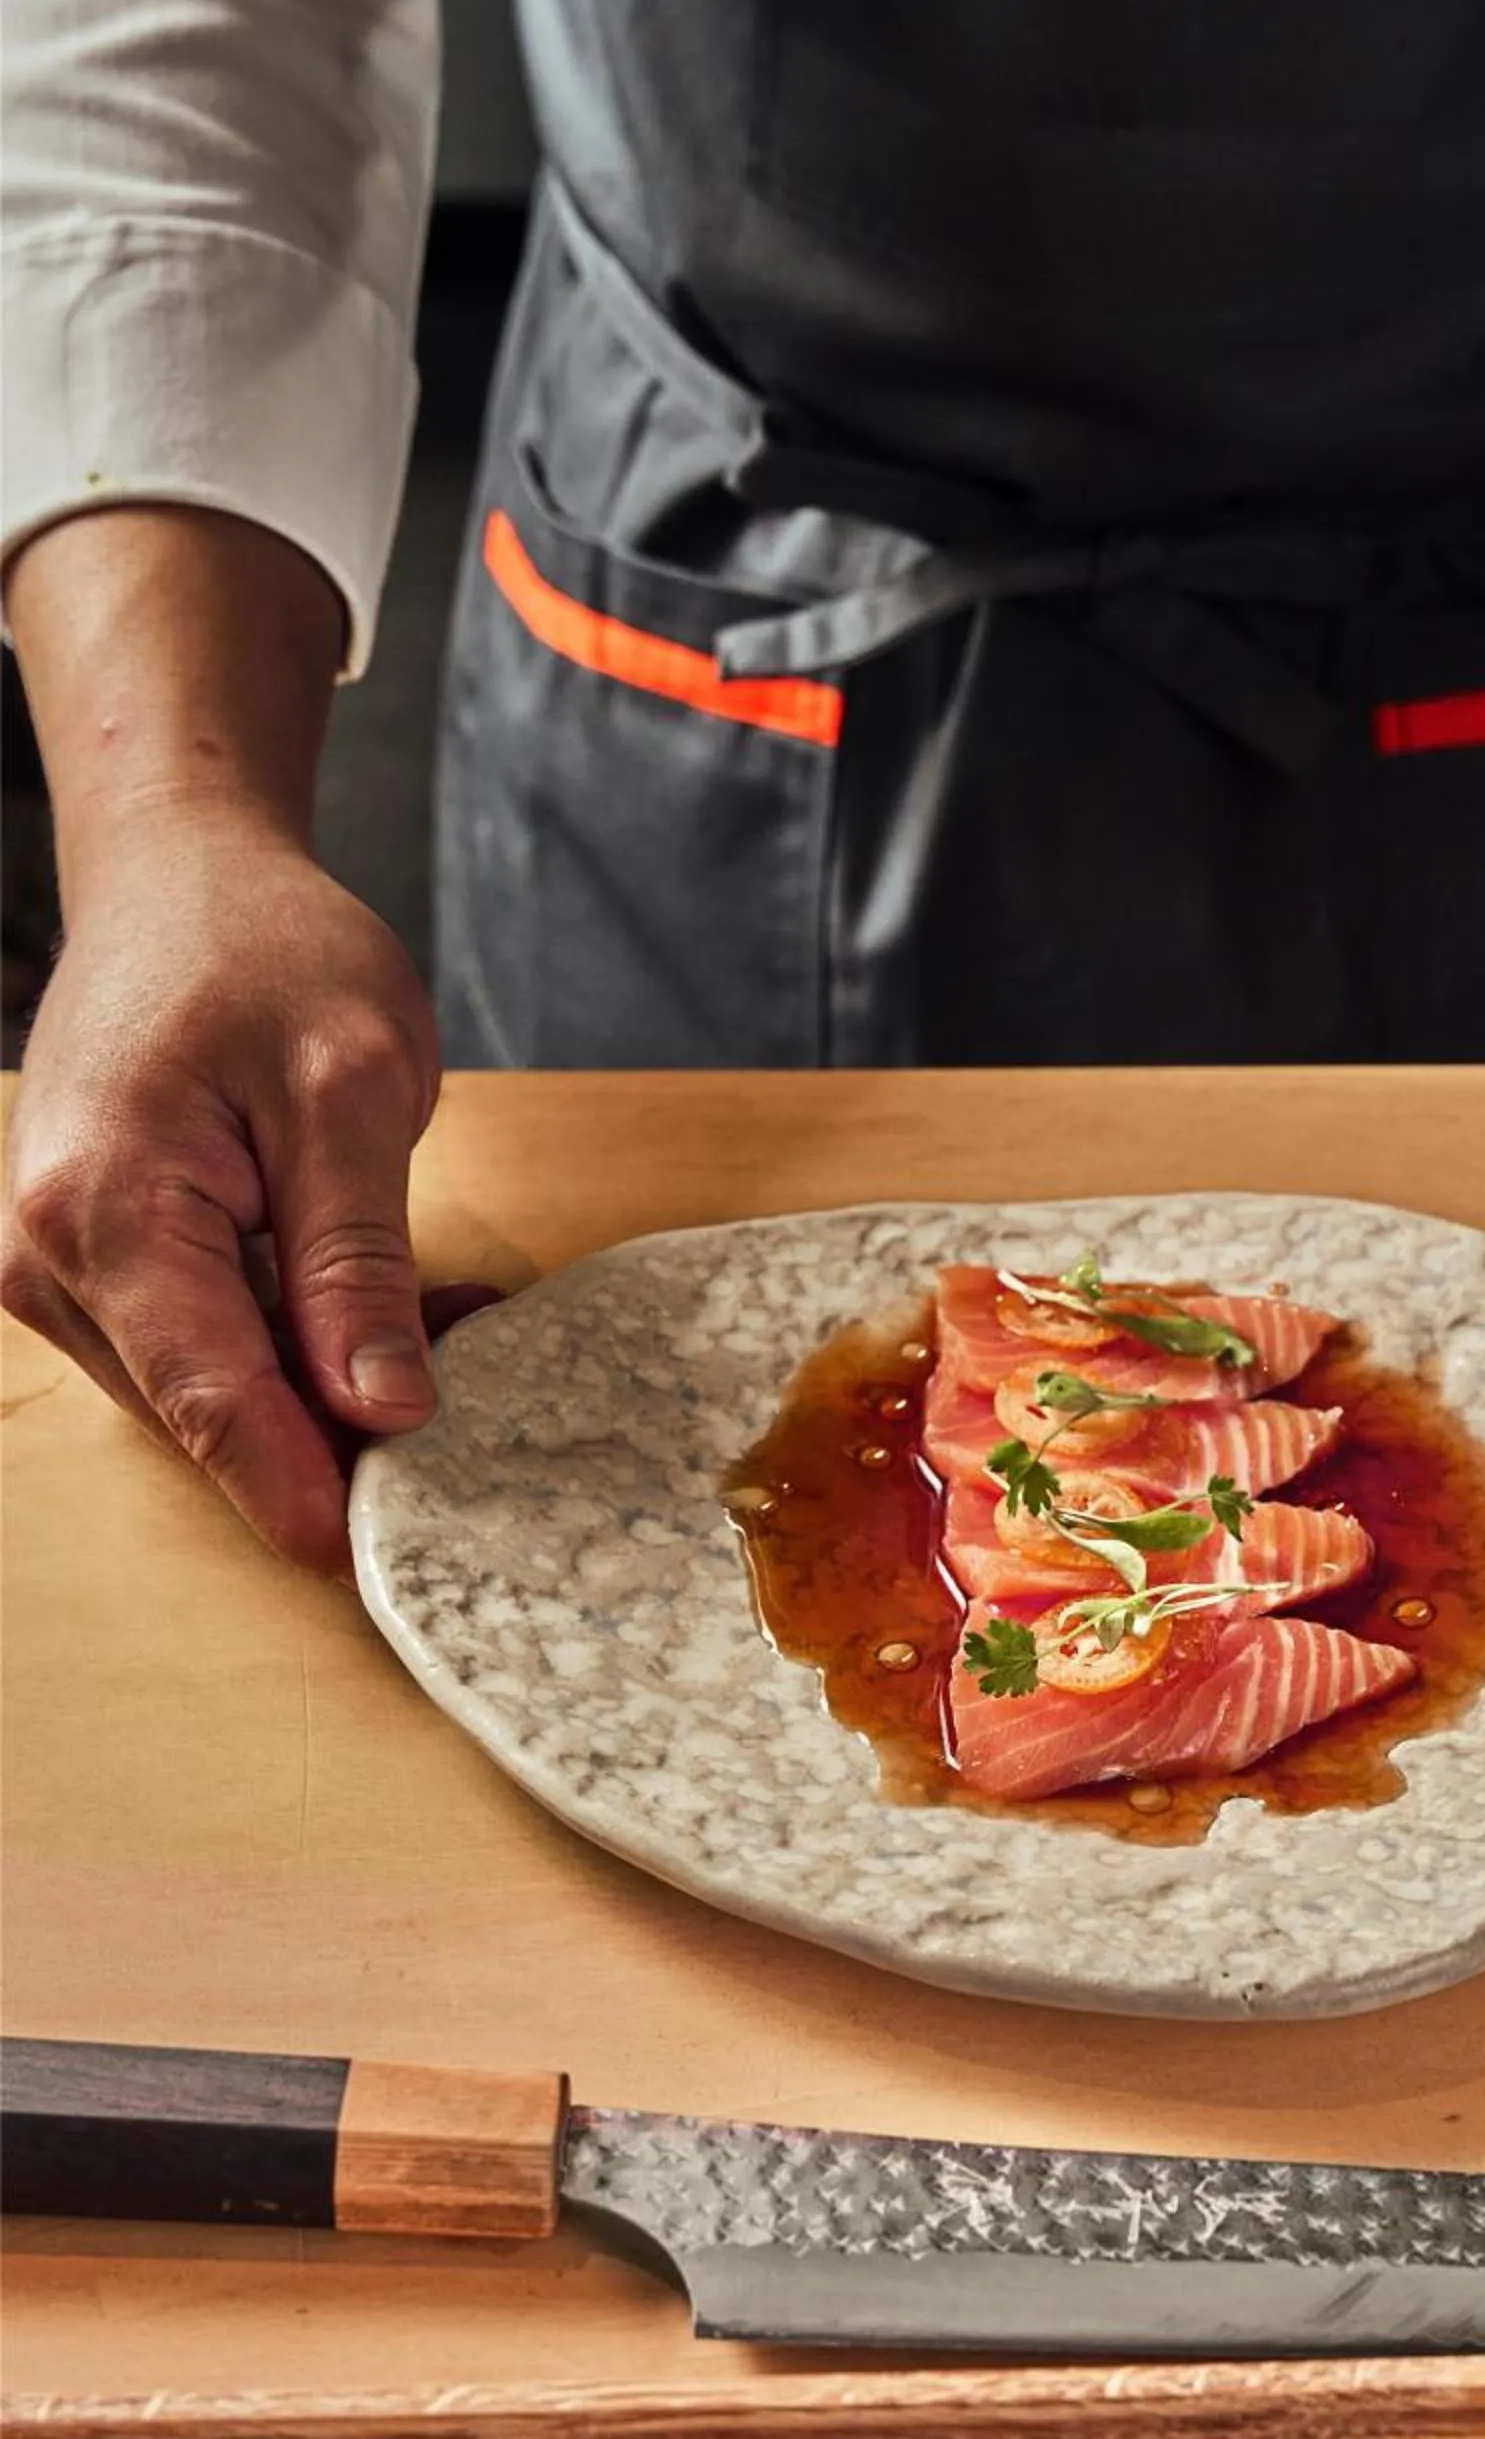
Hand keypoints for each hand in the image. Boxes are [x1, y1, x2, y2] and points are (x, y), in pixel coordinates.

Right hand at [3, 827, 444, 1569]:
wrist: (177, 876)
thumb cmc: (262, 949)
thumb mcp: (353, 1088)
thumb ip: (360, 1260)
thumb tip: (384, 1409)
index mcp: (103, 1212)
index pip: (210, 1398)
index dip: (298, 1487)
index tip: (375, 1563)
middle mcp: (50, 1259)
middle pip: (208, 1408)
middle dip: (343, 1421)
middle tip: (481, 1375)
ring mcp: (59, 1270)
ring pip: (212, 1388)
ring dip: (332, 1377)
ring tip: (456, 1315)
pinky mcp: (92, 1268)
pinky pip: (206, 1344)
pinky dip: (303, 1339)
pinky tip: (399, 1303)